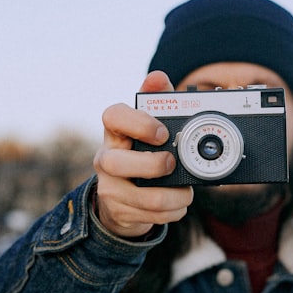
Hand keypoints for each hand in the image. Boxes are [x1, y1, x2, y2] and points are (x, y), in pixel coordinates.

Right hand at [93, 71, 193, 236]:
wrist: (124, 197)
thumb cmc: (142, 153)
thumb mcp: (150, 129)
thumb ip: (157, 101)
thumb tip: (157, 77)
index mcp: (115, 132)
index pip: (112, 116)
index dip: (138, 122)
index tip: (162, 132)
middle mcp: (106, 159)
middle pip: (117, 163)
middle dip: (153, 166)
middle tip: (172, 164)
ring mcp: (109, 187)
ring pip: (141, 197)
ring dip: (174, 196)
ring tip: (186, 191)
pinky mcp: (119, 211)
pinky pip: (151, 216)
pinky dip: (173, 211)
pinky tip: (178, 205)